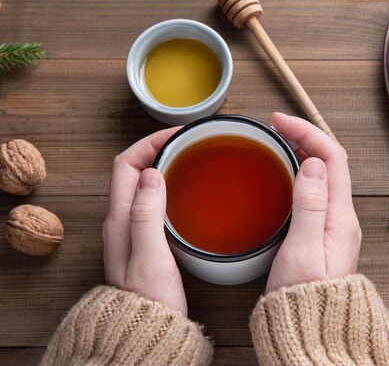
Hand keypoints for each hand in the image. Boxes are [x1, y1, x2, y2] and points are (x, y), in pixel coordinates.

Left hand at [102, 128, 187, 315]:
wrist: (147, 334)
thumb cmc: (150, 301)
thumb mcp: (150, 255)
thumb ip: (146, 214)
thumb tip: (150, 173)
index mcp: (119, 219)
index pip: (125, 164)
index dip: (148, 143)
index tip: (177, 134)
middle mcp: (121, 221)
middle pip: (132, 170)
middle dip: (157, 148)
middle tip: (186, 141)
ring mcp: (132, 231)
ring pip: (143, 184)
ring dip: (162, 165)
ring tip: (188, 157)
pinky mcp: (146, 240)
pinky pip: (153, 201)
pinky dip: (168, 186)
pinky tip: (187, 192)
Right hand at [265, 113, 360, 292]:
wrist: (312, 335)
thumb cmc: (305, 301)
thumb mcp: (303, 251)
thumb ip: (310, 206)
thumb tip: (313, 165)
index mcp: (341, 217)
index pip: (333, 158)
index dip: (308, 132)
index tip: (279, 121)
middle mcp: (342, 218)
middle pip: (330, 163)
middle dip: (304, 137)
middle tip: (274, 127)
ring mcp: (334, 226)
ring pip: (322, 176)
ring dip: (302, 153)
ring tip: (277, 142)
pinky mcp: (322, 235)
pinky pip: (315, 193)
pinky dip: (299, 174)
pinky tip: (282, 176)